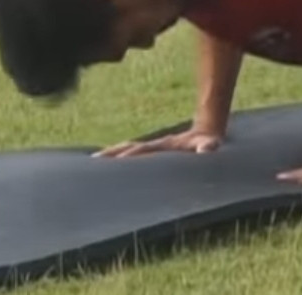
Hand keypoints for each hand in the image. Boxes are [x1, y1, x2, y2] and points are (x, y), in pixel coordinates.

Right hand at [92, 127, 222, 158]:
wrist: (207, 133)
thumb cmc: (208, 142)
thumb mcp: (209, 144)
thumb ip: (208, 146)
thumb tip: (208, 148)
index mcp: (163, 145)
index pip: (142, 149)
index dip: (128, 154)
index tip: (113, 159)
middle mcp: (154, 146)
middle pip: (128, 148)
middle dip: (111, 153)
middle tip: (92, 160)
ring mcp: (153, 149)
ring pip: (127, 151)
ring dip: (111, 156)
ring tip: (92, 163)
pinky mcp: (153, 154)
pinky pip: (133, 156)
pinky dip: (119, 159)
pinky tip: (109, 168)